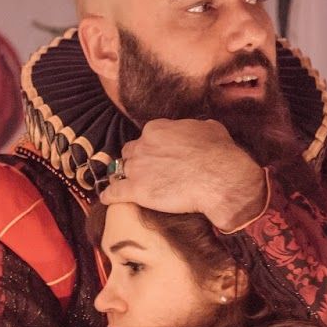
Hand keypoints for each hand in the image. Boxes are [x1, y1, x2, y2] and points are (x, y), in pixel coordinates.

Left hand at [99, 118, 265, 229]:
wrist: (220, 179)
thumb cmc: (219, 154)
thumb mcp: (210, 129)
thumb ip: (195, 128)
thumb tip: (199, 129)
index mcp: (157, 128)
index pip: (146, 136)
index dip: (152, 148)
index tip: (158, 156)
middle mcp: (143, 145)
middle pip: (130, 152)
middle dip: (137, 161)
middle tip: (147, 172)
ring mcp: (137, 168)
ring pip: (121, 170)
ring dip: (124, 177)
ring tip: (125, 185)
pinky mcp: (136, 191)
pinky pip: (114, 192)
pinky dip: (109, 195)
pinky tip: (106, 198)